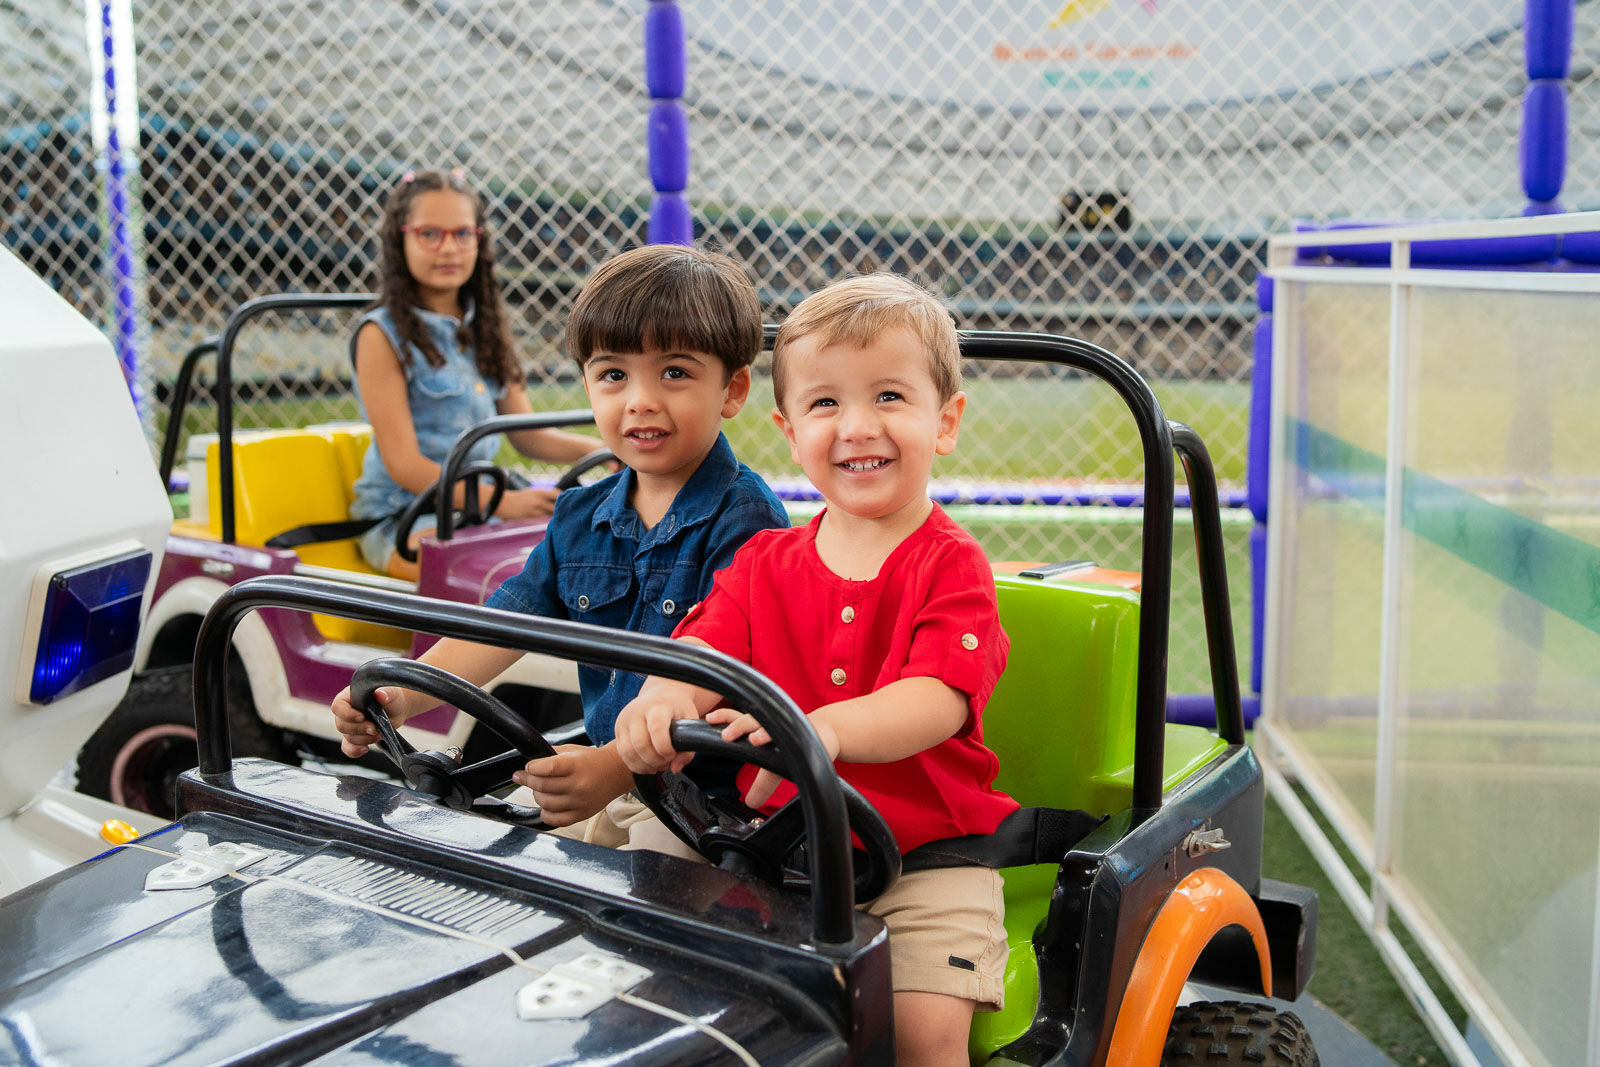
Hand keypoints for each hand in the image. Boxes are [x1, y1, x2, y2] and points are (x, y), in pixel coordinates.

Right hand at [331, 684, 417, 758]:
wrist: (397, 709)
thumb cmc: (391, 697)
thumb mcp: (391, 693)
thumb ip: (386, 692)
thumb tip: (380, 694)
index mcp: (349, 697)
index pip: (338, 707)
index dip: (347, 714)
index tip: (362, 717)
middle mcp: (346, 712)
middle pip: (341, 725)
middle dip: (359, 729)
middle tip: (374, 728)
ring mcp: (350, 726)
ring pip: (348, 737)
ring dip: (364, 739)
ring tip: (379, 734)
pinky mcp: (357, 738)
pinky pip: (349, 748)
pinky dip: (355, 751)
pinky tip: (364, 749)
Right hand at [496, 486, 559, 520]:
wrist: (503, 503)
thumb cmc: (519, 498)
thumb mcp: (532, 493)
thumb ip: (544, 496)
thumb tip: (557, 499)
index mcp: (539, 492)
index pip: (557, 494)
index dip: (563, 499)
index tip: (567, 501)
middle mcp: (538, 500)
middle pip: (556, 506)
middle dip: (561, 509)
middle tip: (565, 511)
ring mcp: (535, 509)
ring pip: (551, 513)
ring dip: (555, 515)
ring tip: (558, 516)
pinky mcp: (531, 517)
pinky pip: (544, 518)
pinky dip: (547, 519)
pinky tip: (548, 520)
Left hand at [511, 744, 628, 826]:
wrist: (616, 773)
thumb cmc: (592, 760)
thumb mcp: (572, 750)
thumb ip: (550, 755)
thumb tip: (528, 764)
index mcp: (576, 765)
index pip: (546, 768)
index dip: (532, 768)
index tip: (528, 767)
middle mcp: (578, 784)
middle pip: (542, 786)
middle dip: (527, 780)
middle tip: (523, 776)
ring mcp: (580, 802)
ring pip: (545, 803)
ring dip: (537, 795)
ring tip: (539, 789)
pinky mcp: (581, 814)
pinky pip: (555, 820)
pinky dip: (545, 813)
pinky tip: (546, 805)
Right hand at [614, 689, 700, 774]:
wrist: (661, 694)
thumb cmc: (676, 708)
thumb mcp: (690, 722)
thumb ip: (687, 748)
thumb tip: (675, 768)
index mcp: (657, 706)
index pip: (657, 729)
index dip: (665, 748)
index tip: (672, 754)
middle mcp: (637, 711)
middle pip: (640, 744)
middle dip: (655, 761)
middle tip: (666, 762)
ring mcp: (624, 720)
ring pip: (628, 752)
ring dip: (644, 765)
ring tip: (657, 765)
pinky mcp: (618, 729)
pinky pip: (622, 754)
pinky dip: (635, 764)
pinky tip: (647, 764)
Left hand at [705, 707, 840, 807]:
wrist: (827, 735)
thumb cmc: (797, 747)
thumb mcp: (775, 769)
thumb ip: (762, 784)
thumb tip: (751, 803)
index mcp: (761, 727)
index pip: (739, 718)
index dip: (724, 717)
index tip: (708, 719)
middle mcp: (771, 724)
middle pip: (750, 718)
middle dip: (736, 724)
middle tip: (724, 735)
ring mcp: (785, 726)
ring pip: (768, 724)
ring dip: (758, 730)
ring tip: (751, 739)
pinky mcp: (801, 732)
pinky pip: (788, 732)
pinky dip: (777, 736)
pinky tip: (767, 742)